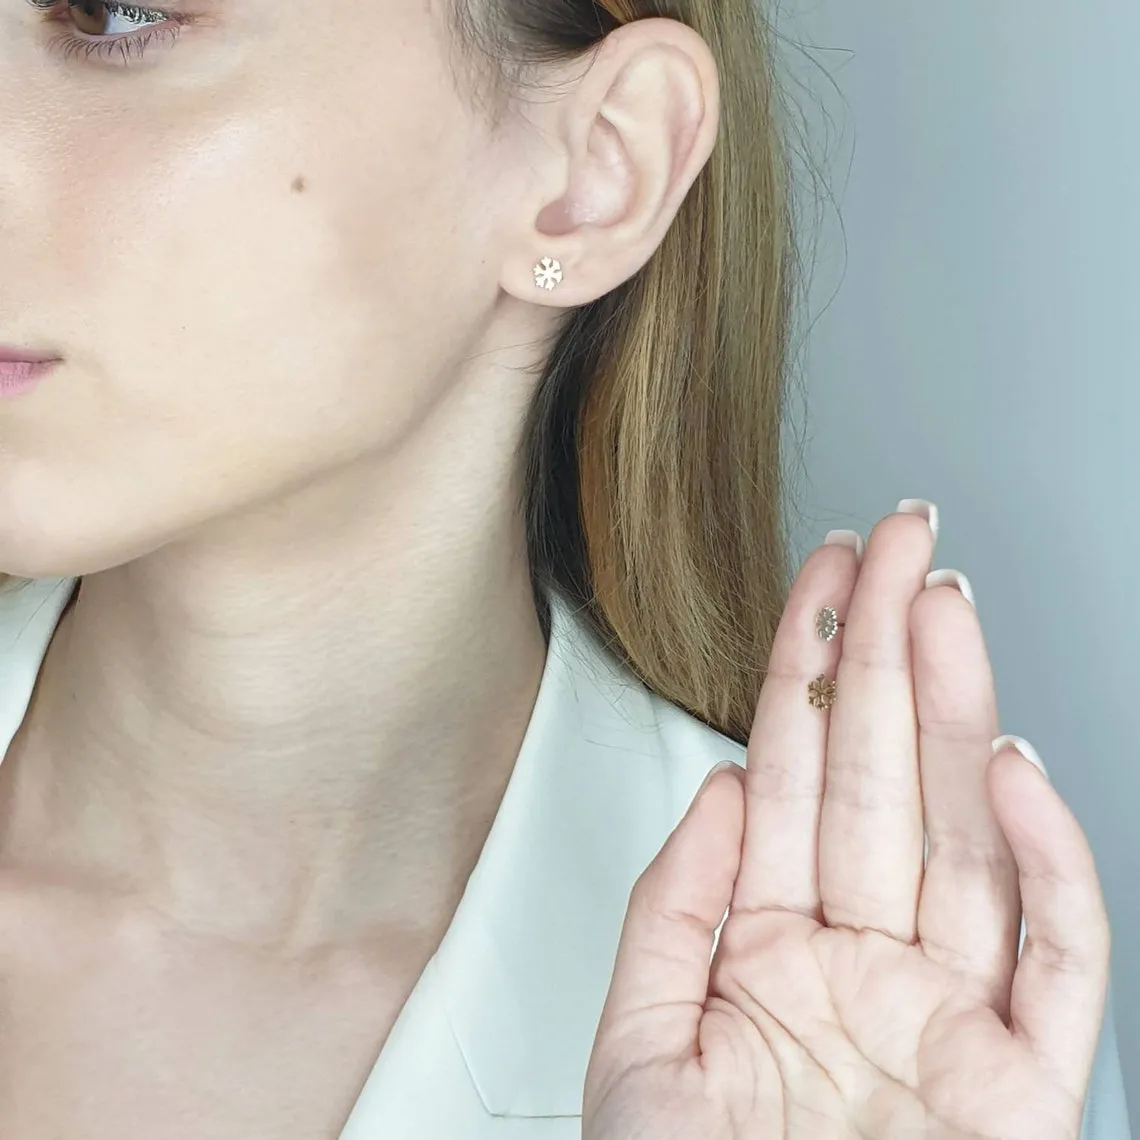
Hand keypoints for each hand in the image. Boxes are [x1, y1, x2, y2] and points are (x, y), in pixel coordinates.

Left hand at [582, 504, 1110, 1139]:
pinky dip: (1049, 859)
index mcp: (773, 947)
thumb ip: (673, 906)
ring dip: (959, 715)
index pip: (796, 772)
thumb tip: (722, 781)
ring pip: (965, 832)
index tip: (822, 574)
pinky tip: (1019, 765)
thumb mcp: (643, 1051)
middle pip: (884, 776)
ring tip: (944, 604)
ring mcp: (950, 1013)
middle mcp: (865, 961)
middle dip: (888, 649)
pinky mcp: (1027, 1083)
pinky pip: (1056, 955)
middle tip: (900, 539)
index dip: (807, 665)